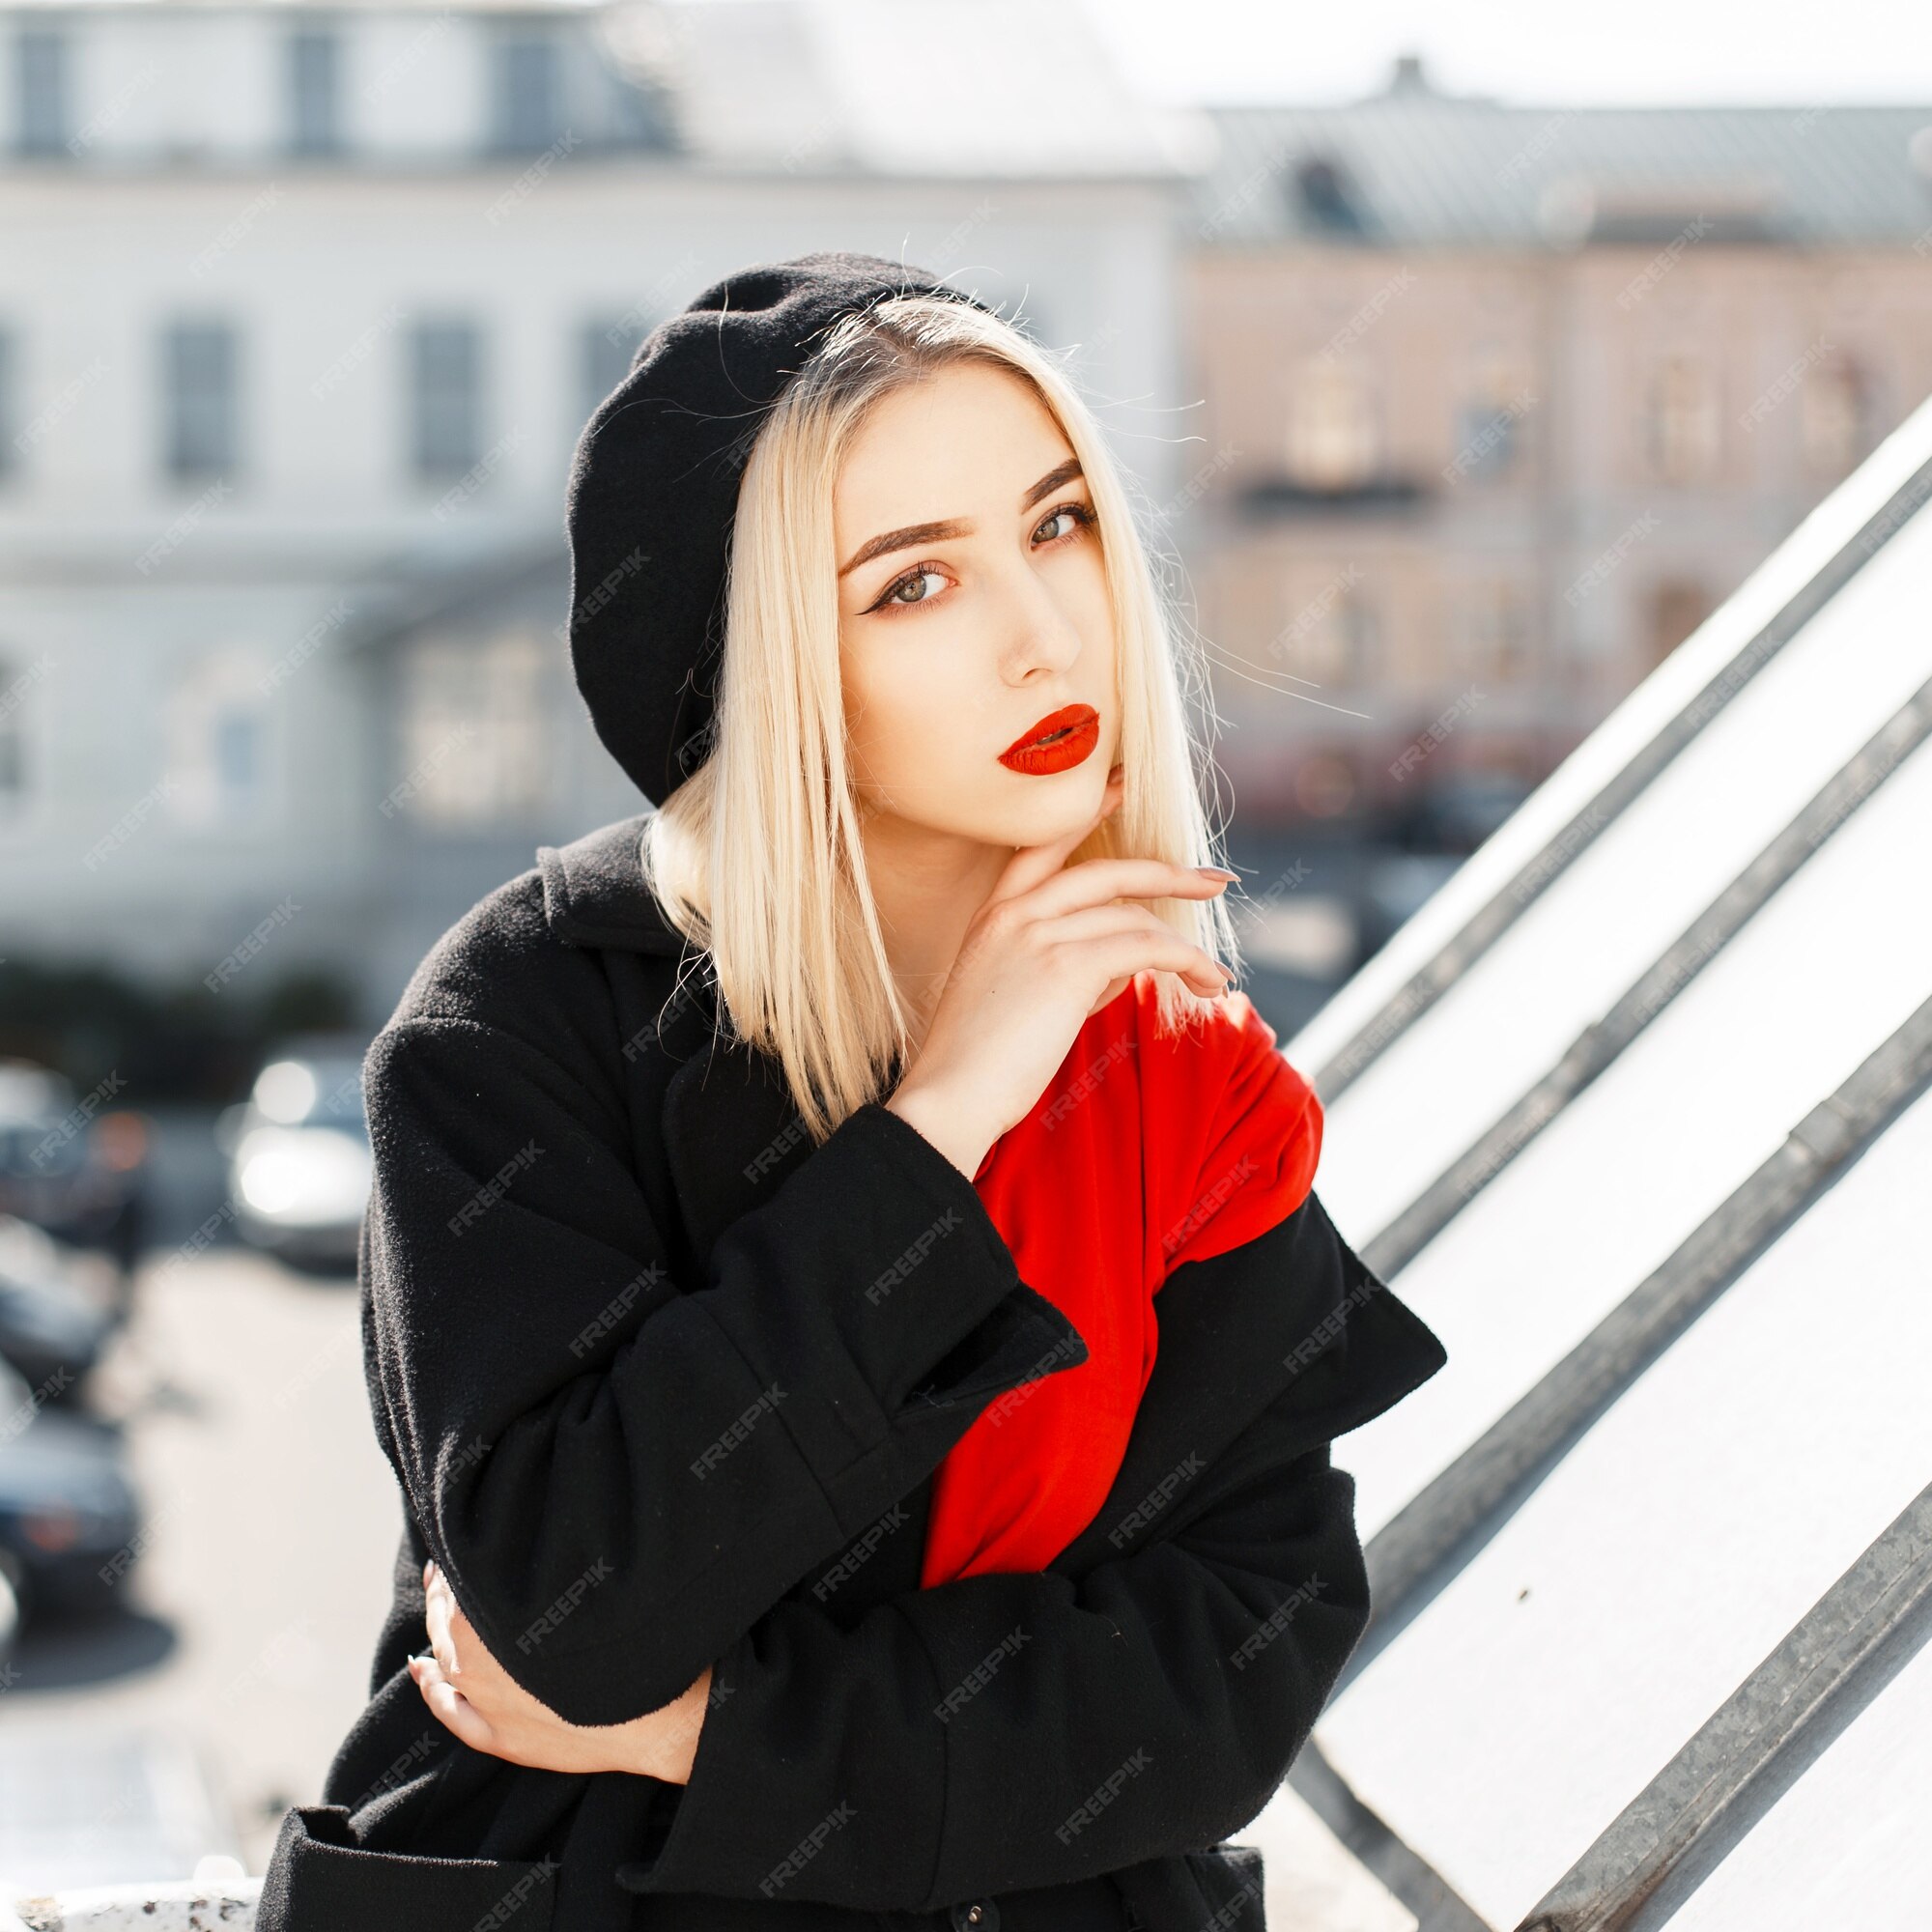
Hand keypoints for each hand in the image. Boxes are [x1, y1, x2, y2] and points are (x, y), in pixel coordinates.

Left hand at [408, 1560, 712, 1782]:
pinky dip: (432, 1690)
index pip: (461, 1581)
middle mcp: (479, 1663)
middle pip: (448, 1619)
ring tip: (436, 1605)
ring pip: (445, 1662)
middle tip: (446, 1566)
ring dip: (436, 1631)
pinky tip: (423, 1671)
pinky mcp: (503, 1740)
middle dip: (444, 1590)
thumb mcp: (586, 1580)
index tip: (462, 1537)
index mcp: (495, 1619)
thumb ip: (541, 1558)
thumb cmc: (632, 1639)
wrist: (664, 1713)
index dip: (460, 1558)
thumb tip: (517, 1527)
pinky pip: (452, 1713)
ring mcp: (489, 1705)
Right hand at [886, 762, 1235, 1178]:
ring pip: (1135, 919)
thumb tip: (1121, 965)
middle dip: (1169, 873)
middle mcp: (1014, 913)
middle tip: (1213, 880)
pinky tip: (1207, 982)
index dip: (1089, 812)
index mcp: (993, 915)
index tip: (1124, 787)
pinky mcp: (1067, 965)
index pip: (1045, 846)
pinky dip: (1187, 962)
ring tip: (1213, 978)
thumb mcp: (1012, 998)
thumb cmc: (977, 1065)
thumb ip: (1062, 967)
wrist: (949, 1098)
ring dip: (1185, 948)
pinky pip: (1147, 948)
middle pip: (1108, 871)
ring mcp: (1039, 934)